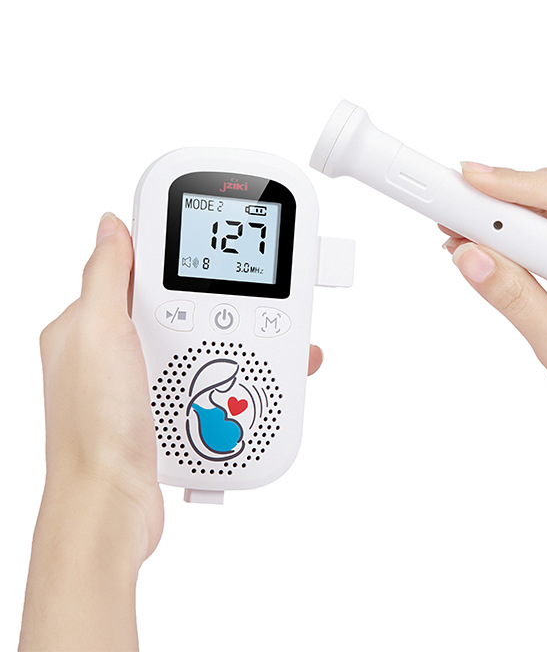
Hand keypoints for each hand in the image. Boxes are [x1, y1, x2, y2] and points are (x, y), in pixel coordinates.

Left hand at [20, 213, 323, 648]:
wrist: (112, 509)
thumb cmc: (95, 429)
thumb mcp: (99, 334)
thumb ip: (108, 276)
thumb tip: (110, 226)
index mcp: (90, 324)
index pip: (140, 269)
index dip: (179, 253)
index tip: (218, 244)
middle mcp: (114, 351)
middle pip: (180, 307)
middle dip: (222, 303)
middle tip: (256, 299)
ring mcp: (140, 383)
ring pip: (199, 345)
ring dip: (234, 345)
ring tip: (267, 345)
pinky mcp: (164, 410)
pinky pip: (206, 382)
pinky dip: (230, 381)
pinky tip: (246, 385)